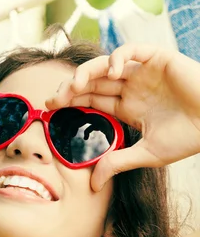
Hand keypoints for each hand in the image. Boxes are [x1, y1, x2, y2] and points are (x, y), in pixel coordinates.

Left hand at [46, 44, 199, 190]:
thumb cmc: (187, 138)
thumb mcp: (146, 154)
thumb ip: (117, 163)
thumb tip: (92, 186)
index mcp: (127, 107)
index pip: (91, 99)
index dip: (70, 100)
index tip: (50, 107)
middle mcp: (131, 87)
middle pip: (92, 82)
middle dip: (70, 88)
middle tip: (52, 98)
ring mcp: (143, 72)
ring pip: (106, 65)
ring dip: (86, 72)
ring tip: (73, 85)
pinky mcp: (158, 58)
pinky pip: (132, 50)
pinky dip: (118, 57)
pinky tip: (109, 72)